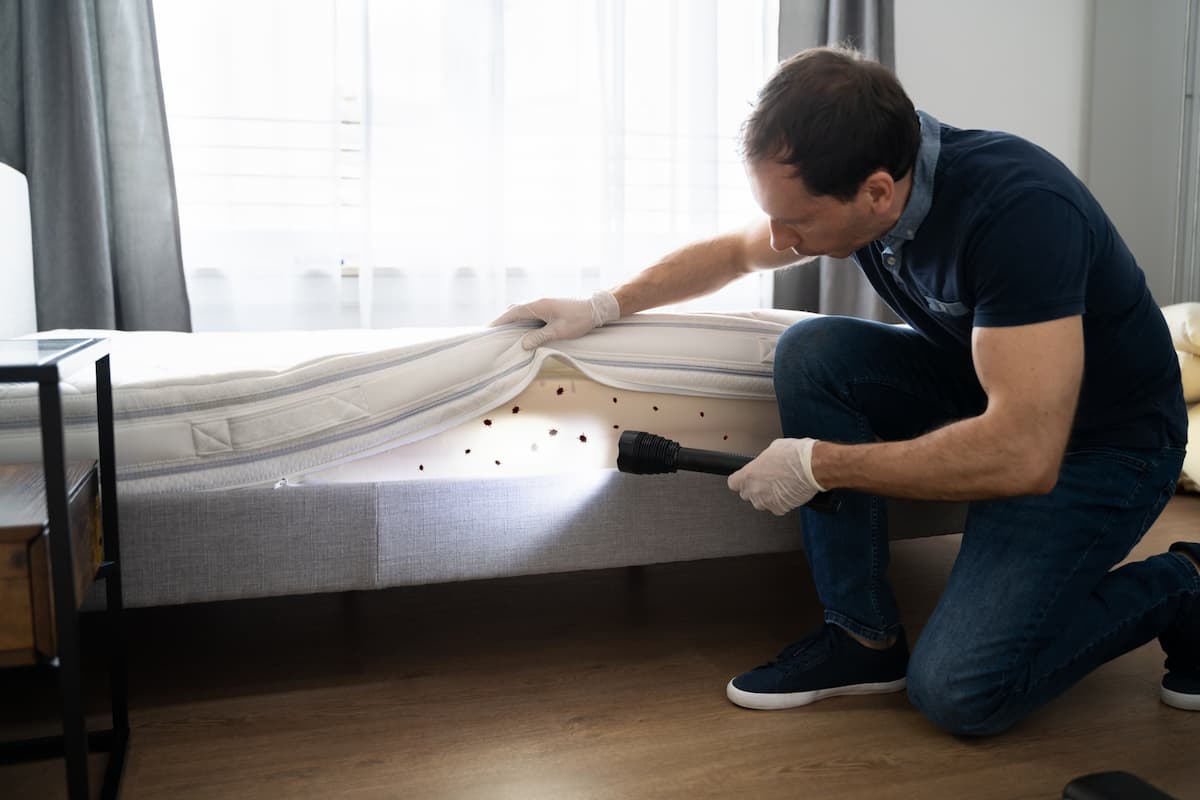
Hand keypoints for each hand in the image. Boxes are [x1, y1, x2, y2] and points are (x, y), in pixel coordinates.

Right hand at [490, 290, 619, 349]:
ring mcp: (543, 305)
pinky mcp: (548, 308)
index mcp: (538, 305)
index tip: (488, 329)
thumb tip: (523, 344)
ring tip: (504, 335)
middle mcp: (538, 303)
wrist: (596, 309)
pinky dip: (522, 322)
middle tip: (493, 334)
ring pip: (522, 312)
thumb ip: (540, 337)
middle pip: (515, 311)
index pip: (513, 313)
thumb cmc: (579, 320)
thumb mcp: (559, 331)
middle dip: (503, 322)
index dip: (499, 321)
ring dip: (513, 322)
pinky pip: (530, 314)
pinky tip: (521, 332)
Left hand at [728, 438, 825, 514]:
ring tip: (780, 484)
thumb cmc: (795, 456)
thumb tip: (764, 462)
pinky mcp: (780, 509)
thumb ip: (762, 461)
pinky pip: (776, 507)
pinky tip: (788, 490)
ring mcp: (767, 501)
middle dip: (754, 488)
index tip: (744, 479)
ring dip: (767, 496)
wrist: (813, 467)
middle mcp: (755, 490)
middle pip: (746, 494)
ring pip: (761, 502)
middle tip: (767, 480)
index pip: (733, 483)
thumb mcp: (772, 450)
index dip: (740, 480)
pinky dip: (781, 501)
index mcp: (749, 475)